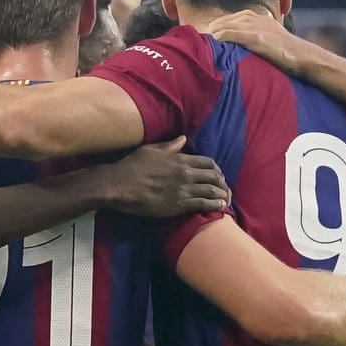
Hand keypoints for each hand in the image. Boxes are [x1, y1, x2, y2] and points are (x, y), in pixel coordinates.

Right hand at [88, 140, 232, 217]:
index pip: (207, 162)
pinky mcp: (178, 204)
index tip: (217, 174)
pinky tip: (220, 207)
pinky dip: (214, 205)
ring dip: (222, 194)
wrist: (119, 186)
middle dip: (221, 182)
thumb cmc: (132, 166)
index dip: (216, 169)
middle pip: (213, 176)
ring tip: (226, 199)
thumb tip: (183, 139)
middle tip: (223, 188)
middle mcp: (185, 173)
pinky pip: (203, 204)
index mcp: (180, 159)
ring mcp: (183, 189)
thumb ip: (170, 145)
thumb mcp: (151, 150)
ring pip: (211, 191)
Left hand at [203, 10, 314, 79]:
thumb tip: (240, 45)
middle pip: (222, 21)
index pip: (228, 19)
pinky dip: (219, 39)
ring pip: (224, 27)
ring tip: (199, 45)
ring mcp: (255, 27)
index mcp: (255, 17)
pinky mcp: (256, 38)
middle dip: (209, 31)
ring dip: (211, 36)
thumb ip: (255, 36)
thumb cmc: (286, 52)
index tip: (203, 39)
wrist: (302, 56)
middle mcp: (253, 18)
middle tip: (195, 42)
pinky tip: (211, 44)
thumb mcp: (270, 37)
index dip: (215, 29)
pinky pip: (230, 35)